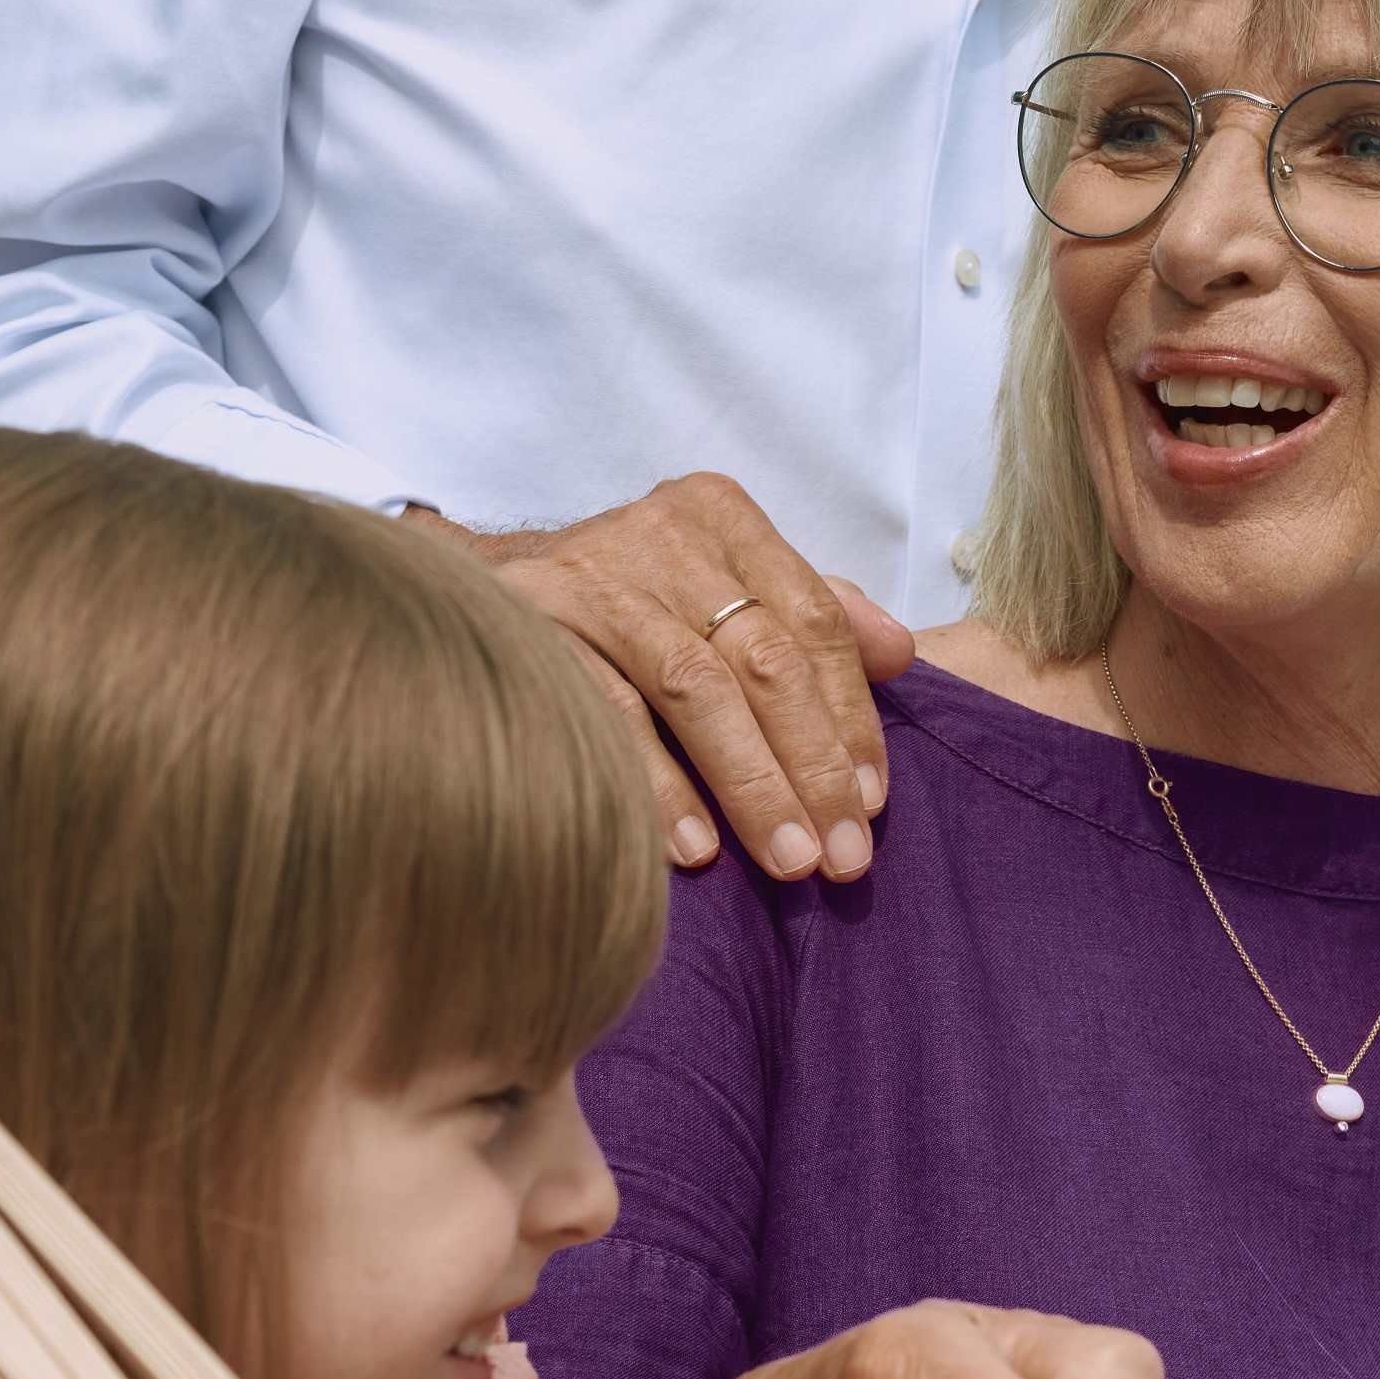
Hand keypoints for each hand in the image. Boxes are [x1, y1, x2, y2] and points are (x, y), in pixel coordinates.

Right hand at [419, 477, 915, 880]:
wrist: (478, 583)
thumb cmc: (630, 597)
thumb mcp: (725, 583)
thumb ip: (814, 613)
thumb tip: (901, 654)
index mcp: (720, 517)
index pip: (812, 621)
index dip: (850, 717)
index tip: (870, 804)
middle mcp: (660, 536)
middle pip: (761, 657)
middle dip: (810, 765)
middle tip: (841, 856)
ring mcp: (592, 582)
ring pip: (692, 688)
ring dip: (748, 785)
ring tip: (787, 861)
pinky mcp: (531, 630)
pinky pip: (607, 716)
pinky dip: (656, 785)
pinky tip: (693, 847)